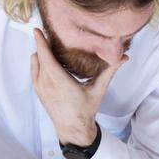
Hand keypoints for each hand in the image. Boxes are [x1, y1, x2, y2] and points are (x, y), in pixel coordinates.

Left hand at [31, 28, 121, 146]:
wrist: (73, 129)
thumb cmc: (86, 110)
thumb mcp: (98, 90)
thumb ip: (110, 71)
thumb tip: (124, 57)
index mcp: (60, 82)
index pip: (46, 57)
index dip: (41, 42)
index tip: (37, 30)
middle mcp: (47, 84)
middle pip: (40, 56)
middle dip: (42, 43)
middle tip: (47, 31)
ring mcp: (40, 87)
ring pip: (35, 61)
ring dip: (40, 52)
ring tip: (49, 44)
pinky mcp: (38, 90)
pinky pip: (34, 69)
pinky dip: (38, 61)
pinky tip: (46, 58)